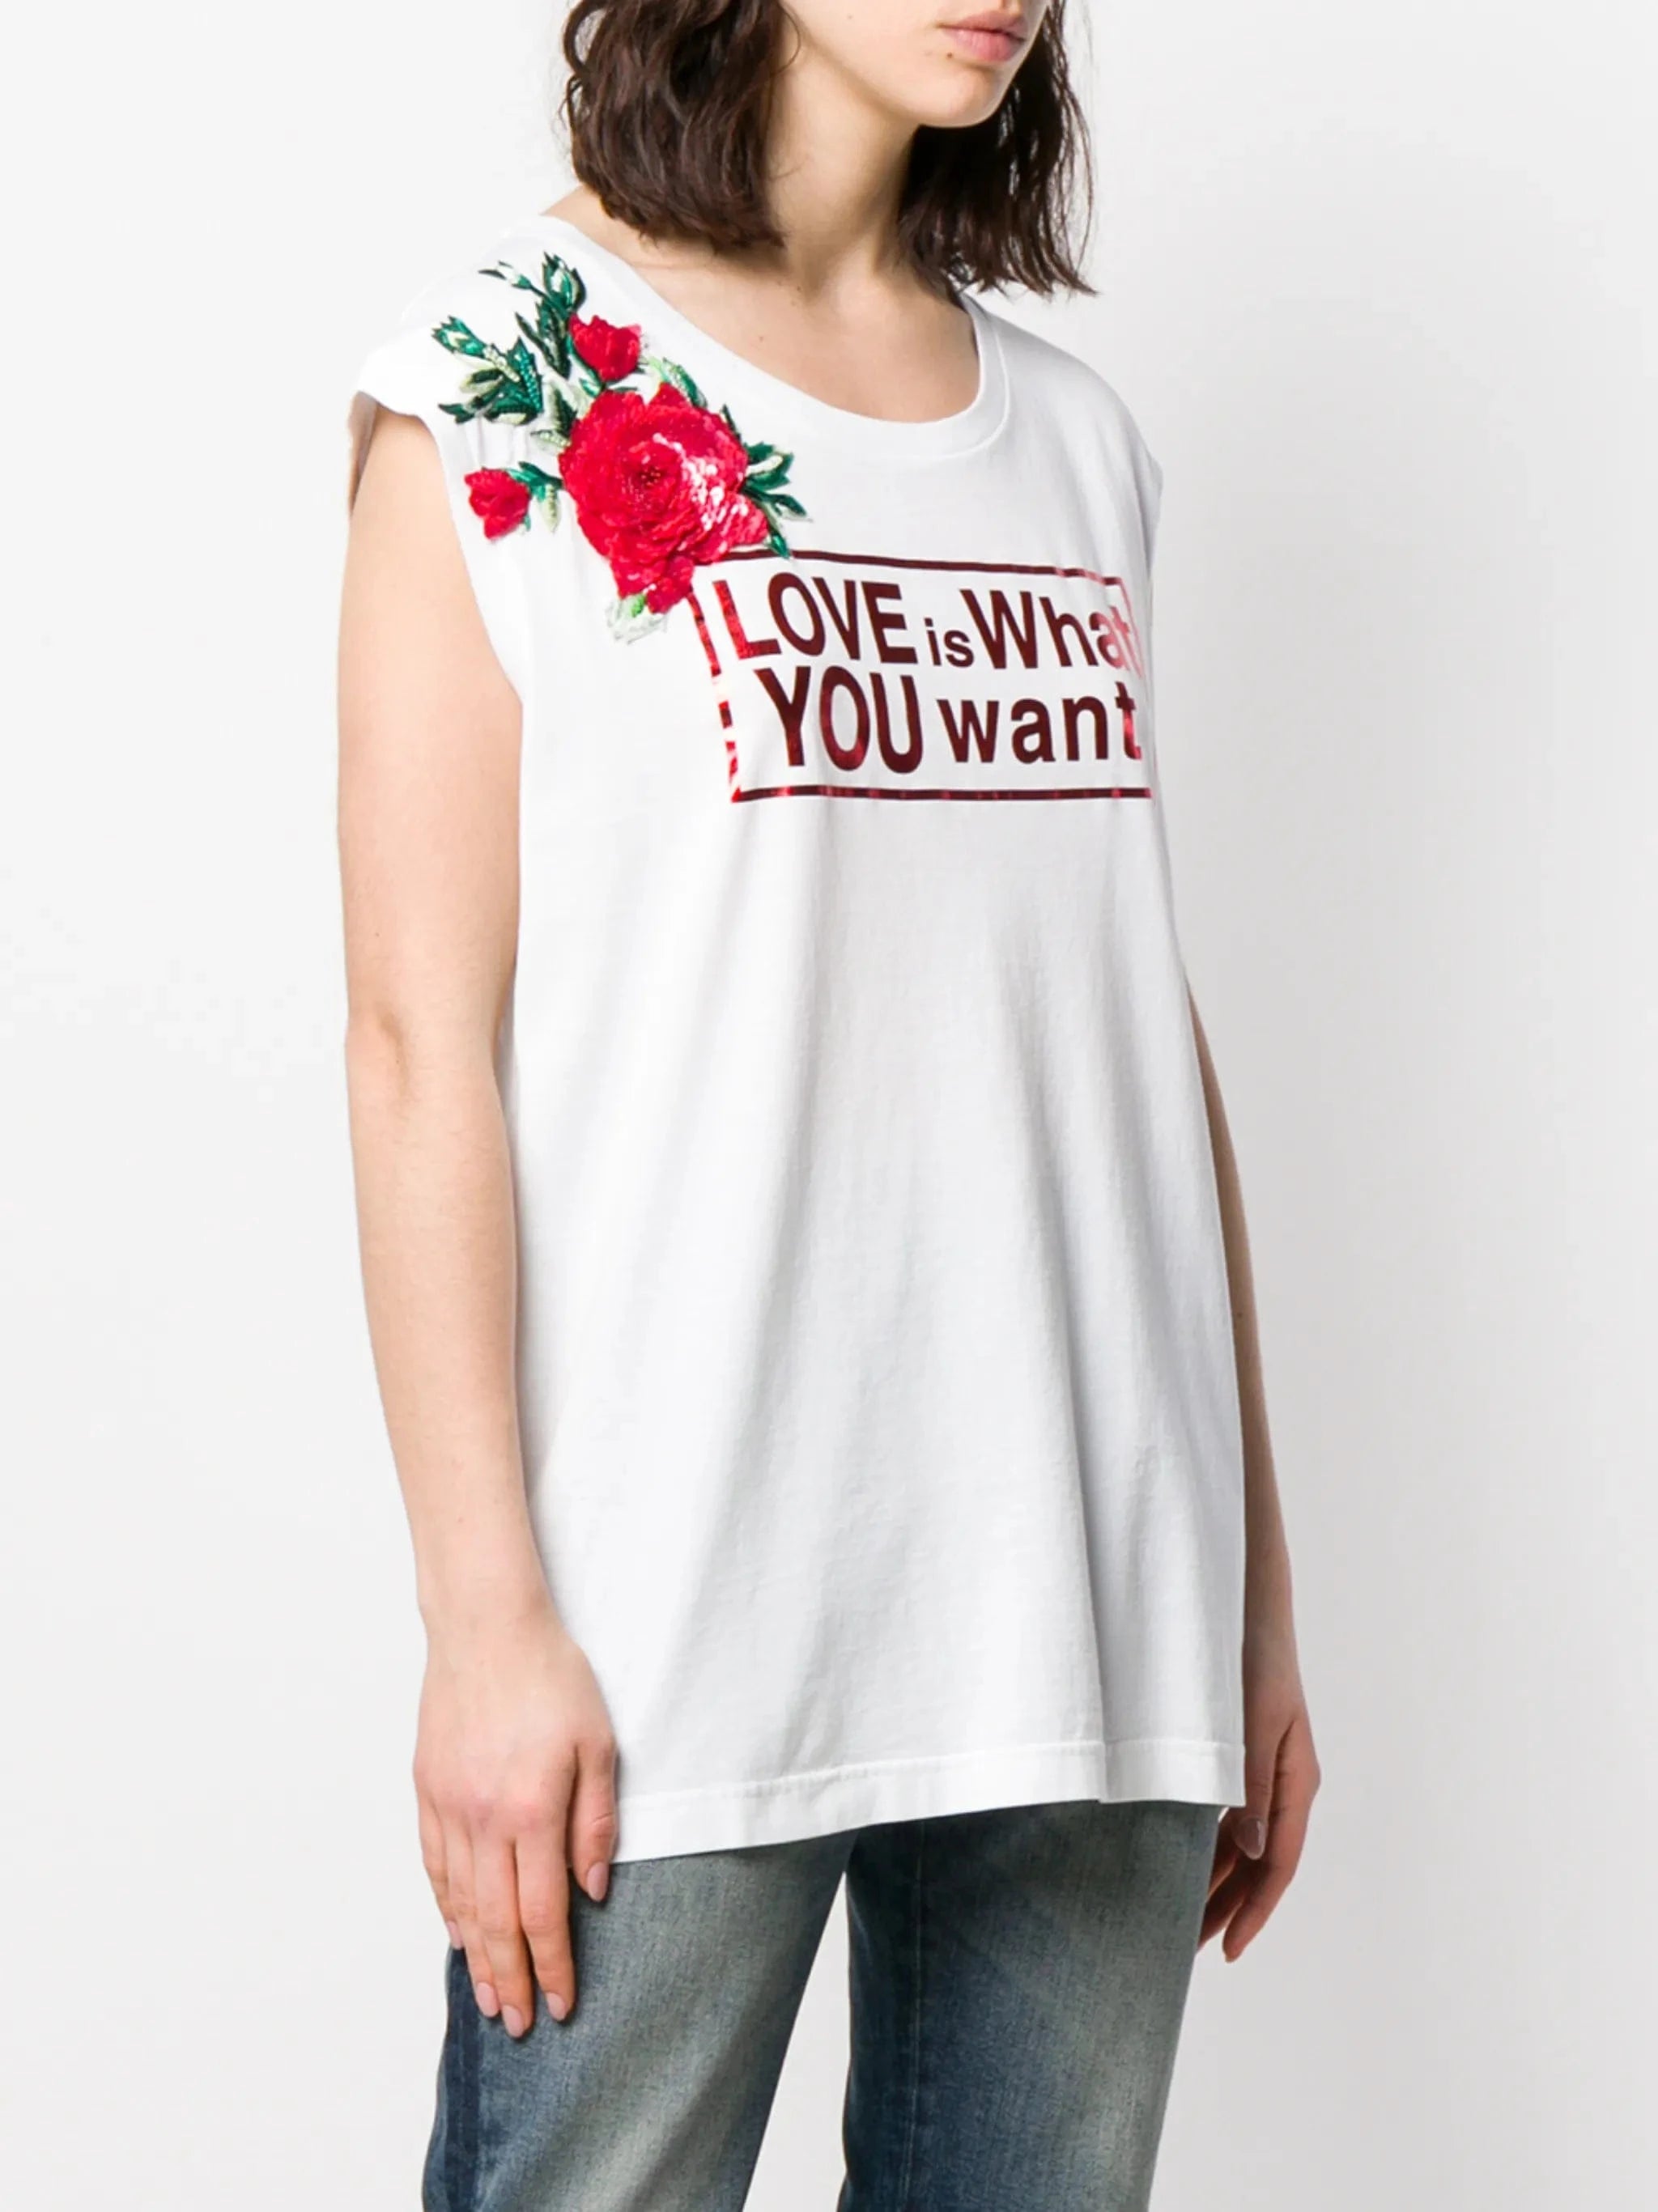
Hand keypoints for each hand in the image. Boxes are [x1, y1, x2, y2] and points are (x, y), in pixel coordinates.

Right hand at [414, 1599, 617, 2033]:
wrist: (486, 1626)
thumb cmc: (552, 1677)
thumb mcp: (598, 1745)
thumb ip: (597, 1823)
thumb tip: (592, 1891)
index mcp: (531, 1811)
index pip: (541, 1913)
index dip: (553, 1966)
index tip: (562, 2004)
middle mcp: (483, 1819)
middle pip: (496, 1922)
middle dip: (512, 1980)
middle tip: (521, 2025)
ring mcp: (448, 1806)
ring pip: (460, 1900)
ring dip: (477, 1955)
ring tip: (490, 1997)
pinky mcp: (427, 1789)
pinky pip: (435, 1864)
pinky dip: (447, 1906)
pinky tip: (459, 1931)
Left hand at [1201, 1608, 1319, 1959]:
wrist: (1247, 1607)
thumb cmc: (1251, 1658)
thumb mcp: (1250, 1723)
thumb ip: (1249, 1785)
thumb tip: (1255, 1850)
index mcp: (1296, 1781)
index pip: (1278, 1865)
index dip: (1254, 1911)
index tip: (1229, 1951)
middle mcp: (1283, 1784)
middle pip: (1259, 1864)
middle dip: (1228, 1910)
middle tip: (1189, 1951)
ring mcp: (1263, 1773)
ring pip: (1242, 1845)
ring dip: (1216, 1883)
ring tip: (1182, 1921)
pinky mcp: (1241, 1758)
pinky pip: (1228, 1819)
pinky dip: (1208, 1848)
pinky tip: (1184, 1866)